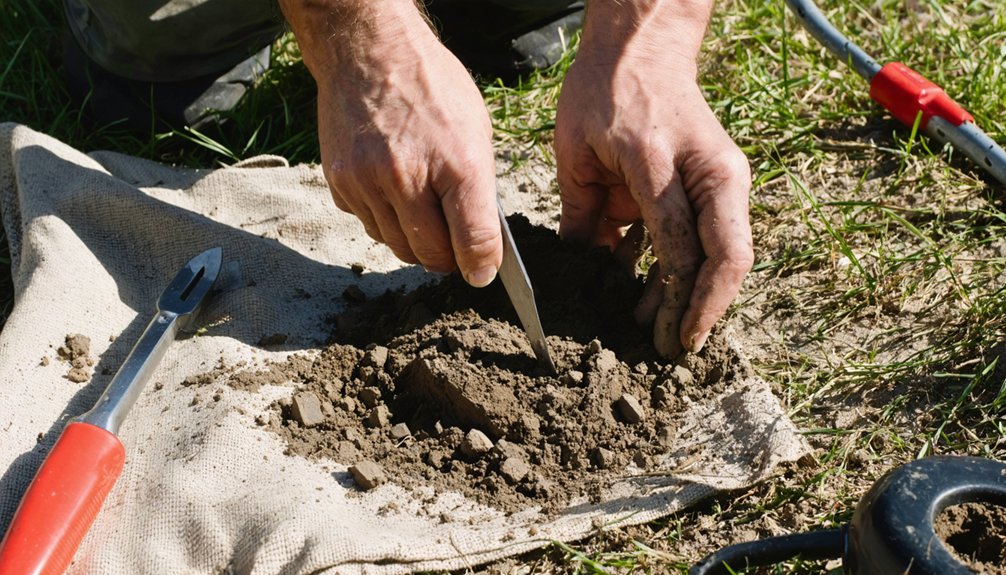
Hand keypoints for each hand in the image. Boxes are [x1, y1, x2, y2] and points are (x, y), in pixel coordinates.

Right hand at [280, 0, 501, 286]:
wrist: (369, 52)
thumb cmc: (431, 88)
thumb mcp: (475, 131)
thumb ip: (479, 190)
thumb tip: (483, 244)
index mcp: (457, 163)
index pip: (472, 240)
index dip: (481, 266)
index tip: (482, 273)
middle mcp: (409, 177)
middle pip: (430, 254)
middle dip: (447, 259)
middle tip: (454, 250)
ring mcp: (369, 182)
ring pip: (396, 246)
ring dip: (415, 243)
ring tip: (424, 216)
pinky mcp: (341, 183)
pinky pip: (368, 225)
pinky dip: (385, 222)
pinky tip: (393, 193)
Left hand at [554, 1, 752, 357]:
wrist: (641, 50)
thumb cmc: (605, 93)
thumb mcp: (578, 155)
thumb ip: (583, 216)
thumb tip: (581, 272)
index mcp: (673, 167)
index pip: (685, 248)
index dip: (678, 299)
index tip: (667, 337)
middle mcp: (713, 177)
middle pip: (726, 259)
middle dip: (702, 310)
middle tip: (673, 349)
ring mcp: (721, 181)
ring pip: (723, 254)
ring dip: (690, 296)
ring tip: (655, 331)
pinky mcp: (716, 186)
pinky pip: (707, 238)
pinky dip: (679, 269)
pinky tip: (647, 296)